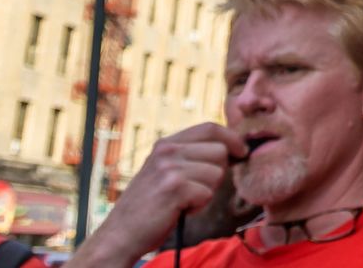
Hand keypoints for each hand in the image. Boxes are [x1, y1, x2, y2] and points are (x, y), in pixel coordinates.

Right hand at [69, 123, 246, 266]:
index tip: (242, 152)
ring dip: (206, 193)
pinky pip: (208, 193)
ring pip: (217, 173)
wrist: (121, 234)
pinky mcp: (174, 187)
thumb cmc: (151, 206)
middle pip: (220, 151)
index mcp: (166, 144)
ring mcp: (169, 168)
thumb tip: (235, 148)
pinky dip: (198, 206)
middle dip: (217, 174)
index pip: (210, 127)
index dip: (231, 138)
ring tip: (182, 201)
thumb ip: (192, 156)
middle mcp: (167, 151)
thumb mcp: (167, 172)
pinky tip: (178, 210)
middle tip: (193, 190)